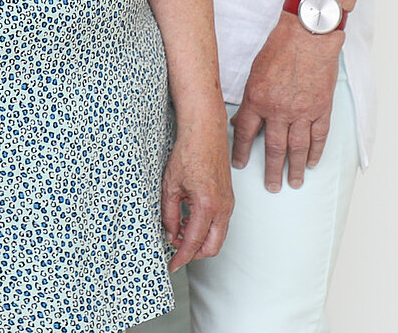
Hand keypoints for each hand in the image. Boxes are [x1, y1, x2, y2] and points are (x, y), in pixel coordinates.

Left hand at [160, 107, 231, 269]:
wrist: (205, 133)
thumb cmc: (188, 153)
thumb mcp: (170, 186)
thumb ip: (169, 213)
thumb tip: (169, 233)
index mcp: (207, 205)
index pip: (194, 242)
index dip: (182, 256)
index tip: (172, 264)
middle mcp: (223, 207)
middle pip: (212, 246)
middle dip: (193, 253)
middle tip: (174, 251)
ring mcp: (229, 204)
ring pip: (218, 236)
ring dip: (199, 241)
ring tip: (177, 233)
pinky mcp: (228, 199)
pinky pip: (220, 224)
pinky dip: (205, 230)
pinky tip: (188, 221)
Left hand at [231, 18, 340, 190]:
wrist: (308, 36)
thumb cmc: (279, 49)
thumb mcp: (254, 72)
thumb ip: (250, 98)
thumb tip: (241, 118)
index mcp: (257, 100)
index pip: (244, 133)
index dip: (240, 151)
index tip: (238, 165)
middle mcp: (279, 110)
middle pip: (273, 148)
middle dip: (271, 170)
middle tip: (271, 187)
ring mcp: (303, 112)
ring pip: (298, 148)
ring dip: (296, 168)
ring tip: (294, 183)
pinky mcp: (322, 109)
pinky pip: (319, 137)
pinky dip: (316, 152)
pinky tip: (313, 163)